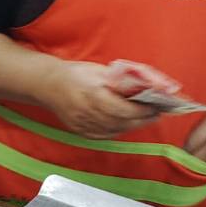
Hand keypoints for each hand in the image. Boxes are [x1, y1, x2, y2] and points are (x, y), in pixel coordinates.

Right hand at [36, 61, 158, 137]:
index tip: (155, 107)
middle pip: (122, 122)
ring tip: (145, 117)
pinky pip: (106, 135)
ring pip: (115, 131)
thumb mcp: (101, 71)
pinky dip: (119, 130)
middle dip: (142, 119)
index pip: (123, 109)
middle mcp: (87, 113)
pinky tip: (127, 123)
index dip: (141, 111)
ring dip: (133, 125)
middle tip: (155, 113)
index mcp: (92, 94)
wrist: (49, 86)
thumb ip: (122, 80)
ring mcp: (83, 125)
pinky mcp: (81, 132)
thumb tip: (150, 86)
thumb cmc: (77, 75)